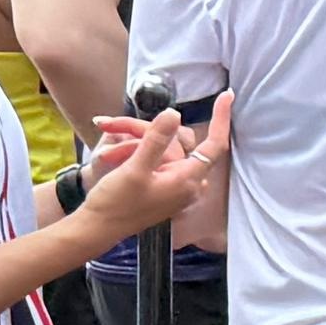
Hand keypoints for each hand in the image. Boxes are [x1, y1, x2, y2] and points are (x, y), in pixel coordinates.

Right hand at [74, 95, 227, 244]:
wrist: (98, 228)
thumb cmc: (115, 203)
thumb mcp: (135, 167)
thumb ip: (156, 140)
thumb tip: (175, 114)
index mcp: (187, 180)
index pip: (214, 144)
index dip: (221, 118)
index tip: (227, 96)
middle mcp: (188, 185)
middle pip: (175, 143)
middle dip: (142, 133)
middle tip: (108, 125)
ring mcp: (177, 188)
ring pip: (162, 151)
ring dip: (133, 144)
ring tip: (107, 154)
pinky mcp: (165, 189)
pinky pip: (156, 162)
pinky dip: (135, 154)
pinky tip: (113, 158)